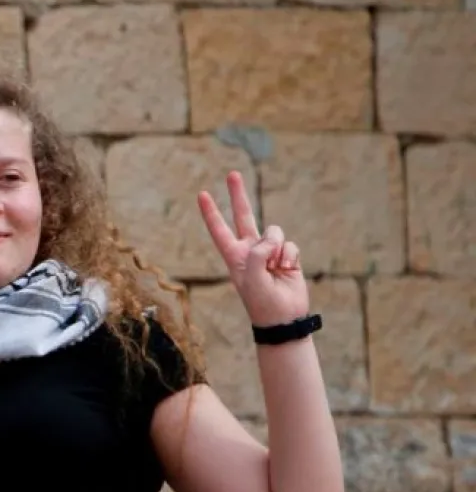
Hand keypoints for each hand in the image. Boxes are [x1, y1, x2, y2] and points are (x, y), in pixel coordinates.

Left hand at [197, 171, 309, 327]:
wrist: (283, 317)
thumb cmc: (261, 301)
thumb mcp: (251, 277)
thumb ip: (259, 252)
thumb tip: (273, 237)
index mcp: (233, 256)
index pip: (219, 229)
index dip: (211, 212)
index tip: (202, 194)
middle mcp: (250, 250)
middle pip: (243, 216)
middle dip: (238, 195)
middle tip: (232, 174)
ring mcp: (269, 252)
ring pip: (274, 231)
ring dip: (278, 247)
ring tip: (275, 268)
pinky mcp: (287, 256)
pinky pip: (290, 244)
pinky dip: (290, 256)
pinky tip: (286, 271)